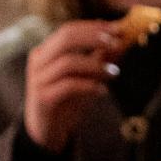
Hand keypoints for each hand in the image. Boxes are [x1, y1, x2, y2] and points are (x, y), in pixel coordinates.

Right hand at [23, 21, 120, 152]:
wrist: (47, 133)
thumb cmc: (67, 101)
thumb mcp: (85, 77)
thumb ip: (99, 59)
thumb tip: (121, 41)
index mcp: (46, 51)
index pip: (68, 30)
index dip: (93, 27)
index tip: (117, 28)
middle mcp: (38, 61)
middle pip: (66, 38)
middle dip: (94, 38)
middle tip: (117, 43)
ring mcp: (38, 79)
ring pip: (68, 62)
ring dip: (95, 65)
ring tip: (114, 72)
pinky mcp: (43, 98)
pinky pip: (68, 85)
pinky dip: (89, 85)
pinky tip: (102, 91)